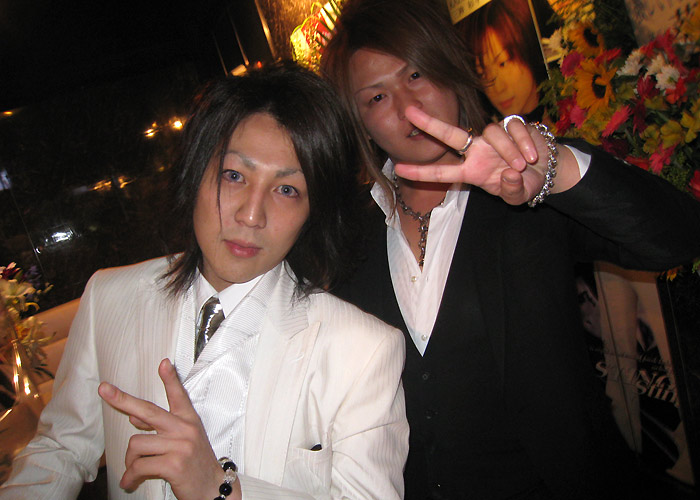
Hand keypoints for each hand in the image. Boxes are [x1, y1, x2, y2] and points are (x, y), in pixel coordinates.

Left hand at [98, 359, 240, 499]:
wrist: (213, 489)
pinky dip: (130, 477)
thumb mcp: (184, 441)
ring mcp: (180, 446)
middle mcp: (184, 429)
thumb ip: (161, 428)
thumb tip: (134, 419)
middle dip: (122, 400)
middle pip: (148, 410)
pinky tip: (130, 482)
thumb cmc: (195, 464)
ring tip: (133, 471)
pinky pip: (139, 466)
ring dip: (130, 461)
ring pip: (136, 444)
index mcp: (189, 420)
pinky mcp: (173, 464)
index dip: (170, 379)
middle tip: (103, 389)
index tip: (163, 363)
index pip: (178, 395)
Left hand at [394, 107, 573, 204]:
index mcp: (472, 171)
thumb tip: (509, 175)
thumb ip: (511, 191)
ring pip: (491, 132)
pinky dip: (523, 142)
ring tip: (522, 164)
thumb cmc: (524, 183)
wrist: (547, 170)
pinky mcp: (512, 124)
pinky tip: (532, 155)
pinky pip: (513, 128)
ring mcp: (493, 136)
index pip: (442, 172)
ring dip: (508, 149)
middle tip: (409, 111)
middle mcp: (478, 151)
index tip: (398, 170)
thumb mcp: (518, 196)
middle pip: (450, 134)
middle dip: (430, 123)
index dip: (421, 172)